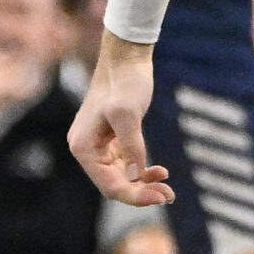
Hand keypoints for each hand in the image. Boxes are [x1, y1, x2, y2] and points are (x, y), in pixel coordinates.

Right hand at [69, 36, 170, 203]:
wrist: (127, 58)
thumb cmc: (125, 81)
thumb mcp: (128, 113)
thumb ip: (132, 146)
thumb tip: (135, 177)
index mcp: (83, 147)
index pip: (109, 185)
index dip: (135, 196)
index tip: (161, 196)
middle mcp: (87, 150)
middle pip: (115, 185)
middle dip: (142, 192)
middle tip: (169, 194)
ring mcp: (99, 146)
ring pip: (122, 178)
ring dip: (144, 185)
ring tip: (168, 189)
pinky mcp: (112, 140)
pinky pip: (127, 165)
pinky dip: (143, 171)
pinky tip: (161, 171)